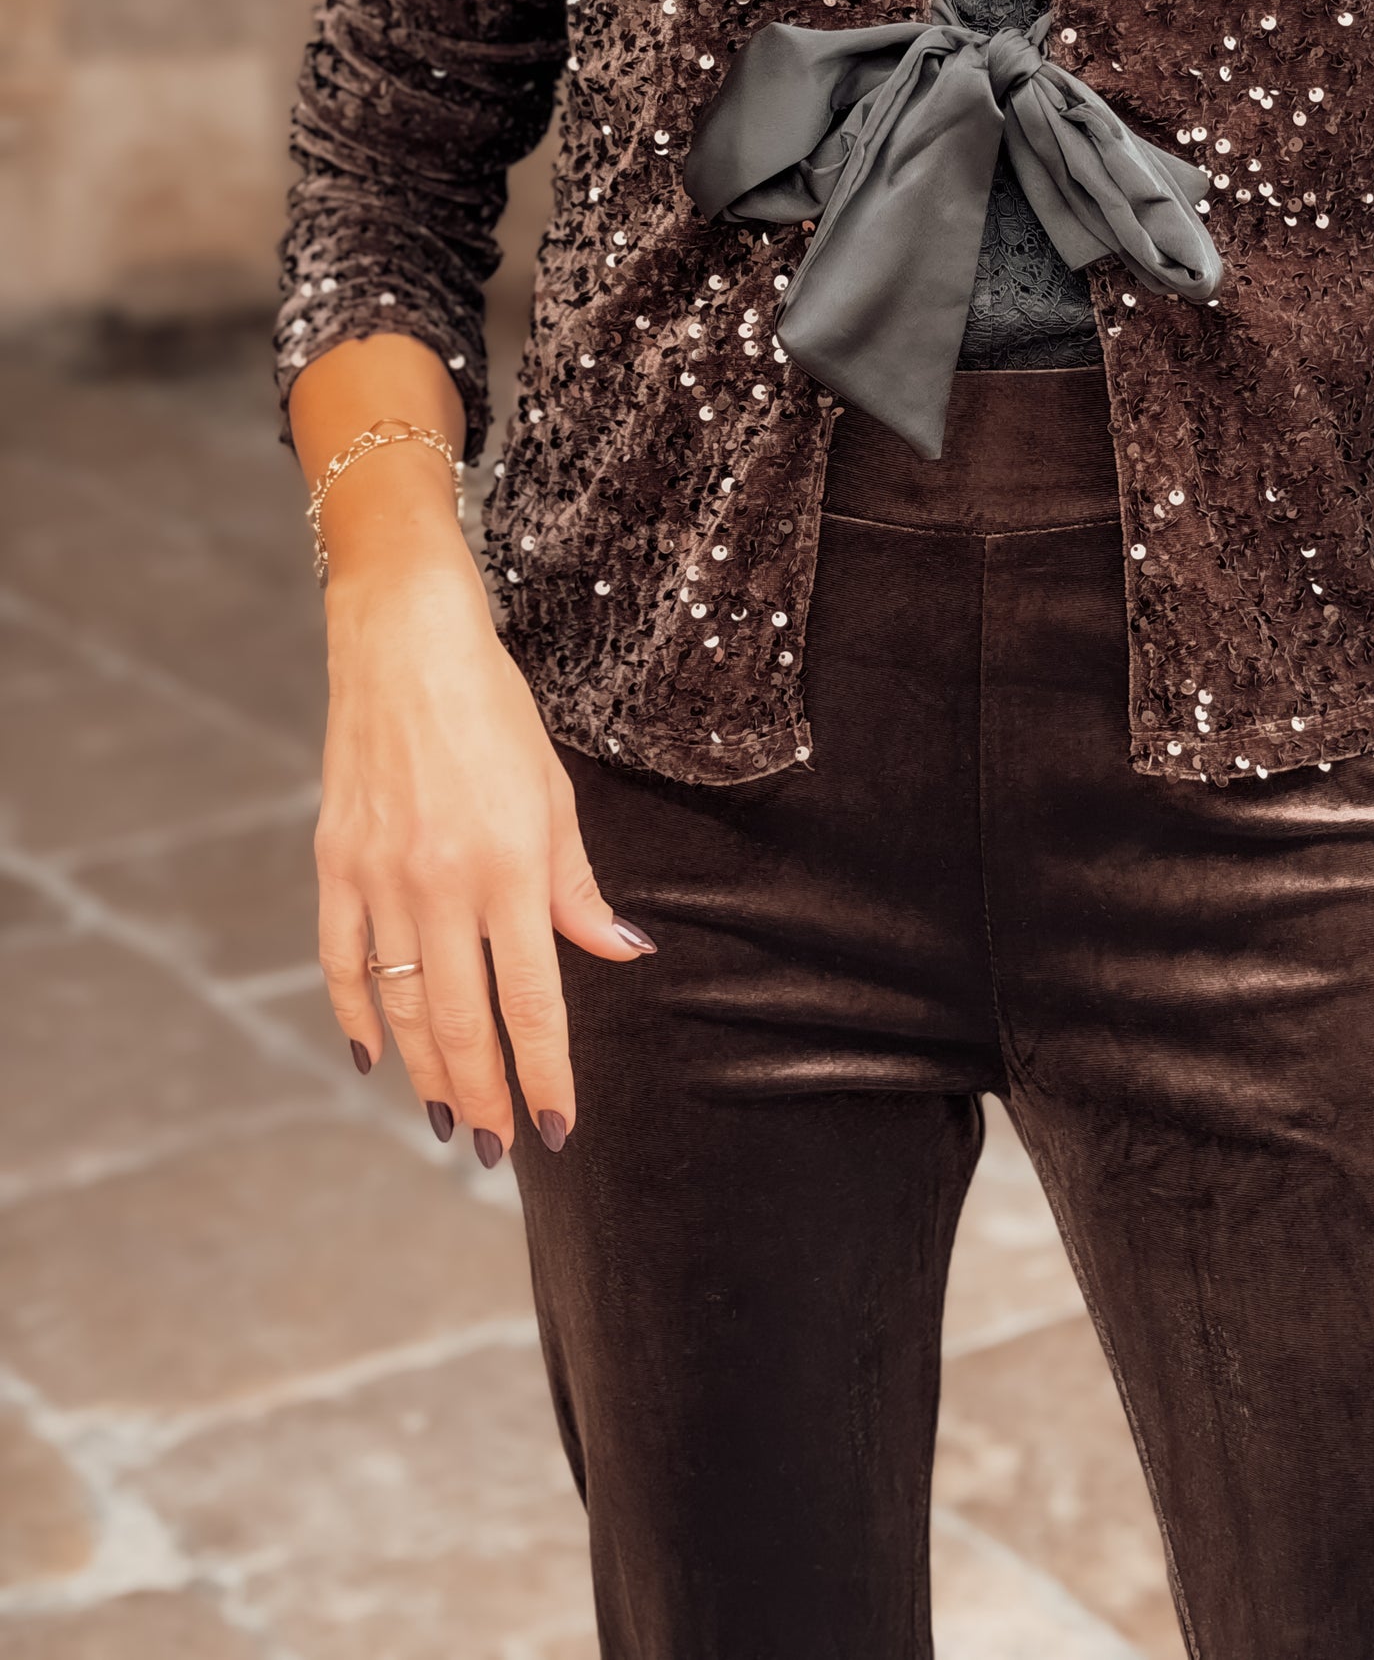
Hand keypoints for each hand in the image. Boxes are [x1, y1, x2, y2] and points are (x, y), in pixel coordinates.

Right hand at [315, 548, 653, 1164]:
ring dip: (427, 1073)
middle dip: (484, 1095)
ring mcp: (380, 878)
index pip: (534, 1000)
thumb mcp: (554, 796)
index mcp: (510, 868)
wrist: (405, 645)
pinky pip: (342, 962)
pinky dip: (357, 1016)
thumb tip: (620, 954)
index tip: (557, 1128)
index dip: (545, 1073)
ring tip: (450, 1120)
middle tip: (498, 1148)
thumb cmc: (494, 714)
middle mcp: (442, 883)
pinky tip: (374, 1057)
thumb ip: (577, 887)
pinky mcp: (334, 864)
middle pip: (463, 1021)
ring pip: (403, 1005)